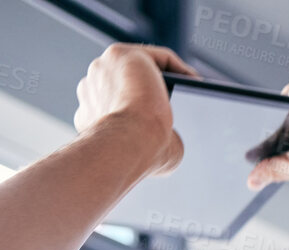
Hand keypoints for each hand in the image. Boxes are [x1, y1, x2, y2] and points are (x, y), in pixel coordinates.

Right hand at [73, 44, 196, 176]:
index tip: (168, 114)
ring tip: (194, 93)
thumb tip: (174, 139)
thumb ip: (156, 139)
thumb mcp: (147, 152)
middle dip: (156, 90)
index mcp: (94, 112)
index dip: (146, 106)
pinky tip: (198, 83)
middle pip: (130, 82)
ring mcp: (101, 68)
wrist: (129, 145)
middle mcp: (91, 87)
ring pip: (144, 68)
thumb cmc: (138, 155)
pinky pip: (159, 57)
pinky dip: (180, 69)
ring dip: (170, 78)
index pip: (121, 103)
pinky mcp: (119, 54)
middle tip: (185, 102)